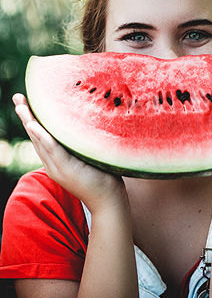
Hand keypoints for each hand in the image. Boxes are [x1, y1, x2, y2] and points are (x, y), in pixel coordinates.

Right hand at [13, 93, 126, 213]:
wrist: (108, 200)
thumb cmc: (102, 176)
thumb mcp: (88, 156)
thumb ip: (81, 142)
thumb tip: (87, 120)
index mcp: (56, 160)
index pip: (41, 136)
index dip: (32, 119)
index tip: (26, 102)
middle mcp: (53, 164)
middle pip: (36, 136)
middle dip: (26, 116)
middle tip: (17, 97)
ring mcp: (58, 167)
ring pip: (40, 141)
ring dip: (30, 122)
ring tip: (21, 106)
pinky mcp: (67, 170)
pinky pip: (52, 150)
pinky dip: (42, 137)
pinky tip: (34, 126)